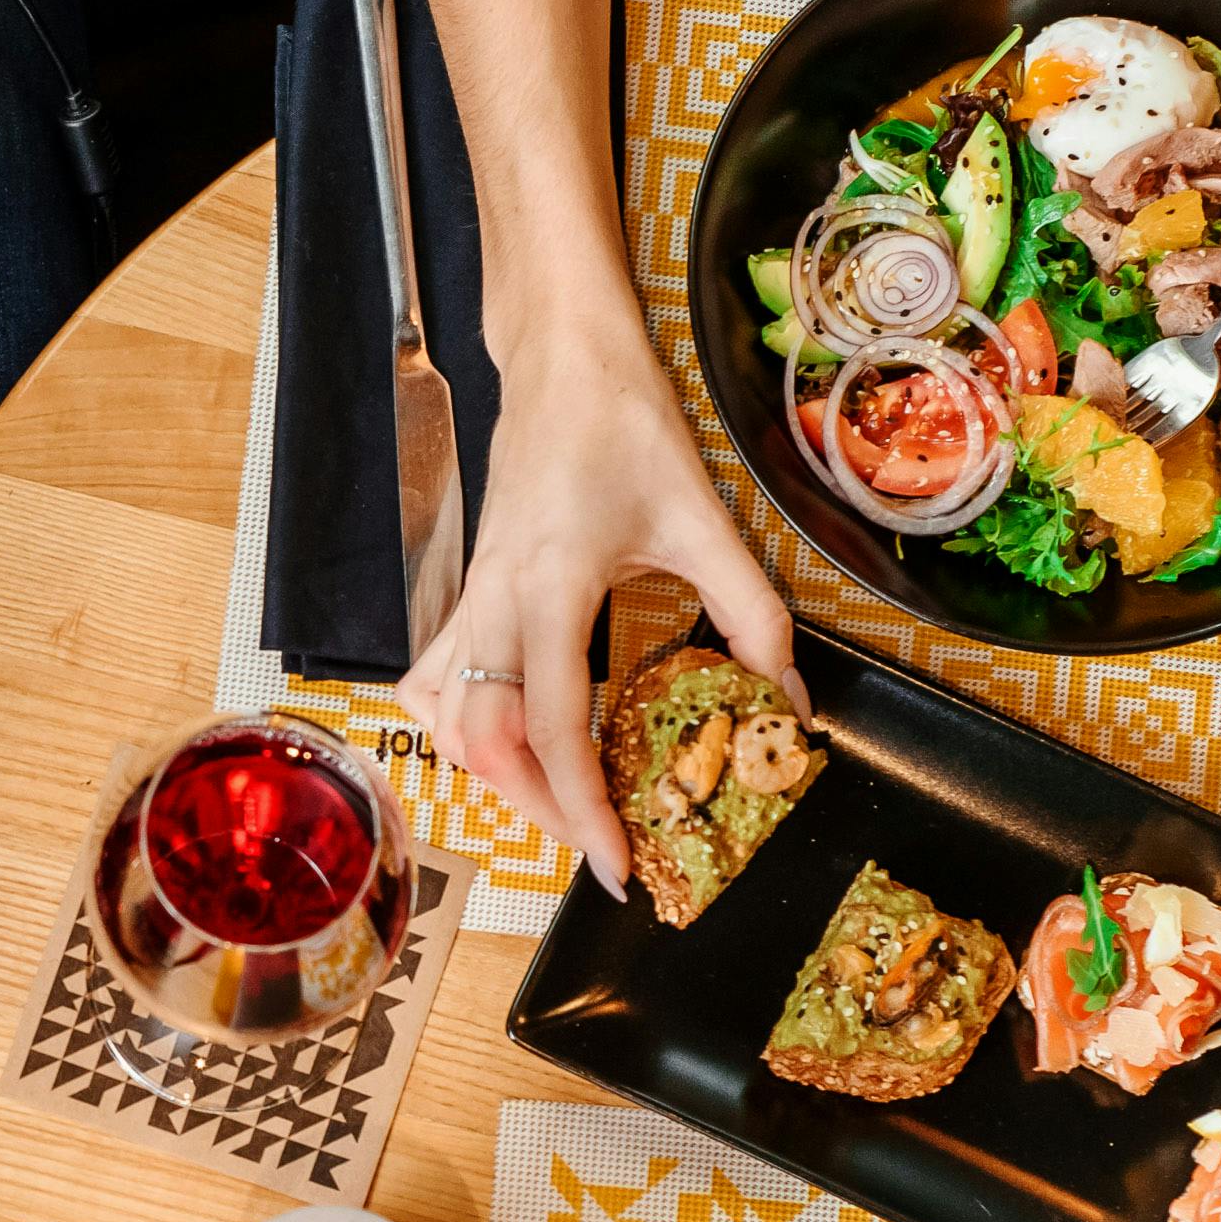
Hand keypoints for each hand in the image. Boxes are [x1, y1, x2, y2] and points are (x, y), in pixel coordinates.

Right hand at [396, 338, 799, 895]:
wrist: (563, 358)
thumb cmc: (627, 425)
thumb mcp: (706, 520)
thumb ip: (753, 617)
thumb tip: (787, 704)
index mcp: (553, 584)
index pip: (553, 725)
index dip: (582, 807)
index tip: (618, 863)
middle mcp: (496, 600)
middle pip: (484, 742)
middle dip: (537, 811)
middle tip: (597, 846)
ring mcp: (471, 597)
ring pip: (446, 719)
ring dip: (493, 777)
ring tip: (555, 805)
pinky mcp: (466, 592)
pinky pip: (433, 680)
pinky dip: (456, 727)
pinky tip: (498, 742)